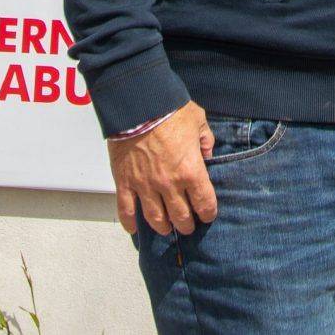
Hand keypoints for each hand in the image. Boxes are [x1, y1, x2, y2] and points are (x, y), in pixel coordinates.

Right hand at [107, 101, 216, 236]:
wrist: (137, 104)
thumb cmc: (170, 109)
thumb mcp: (198, 121)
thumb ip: (206, 141)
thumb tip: (208, 155)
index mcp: (191, 170)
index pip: (204, 203)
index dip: (208, 213)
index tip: (208, 215)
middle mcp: (169, 184)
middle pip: (181, 217)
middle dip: (187, 224)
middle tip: (188, 225)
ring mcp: (145, 186)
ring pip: (156, 219)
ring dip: (163, 227)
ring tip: (166, 228)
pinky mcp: (125, 182)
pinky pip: (126, 210)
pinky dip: (130, 223)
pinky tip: (134, 229)